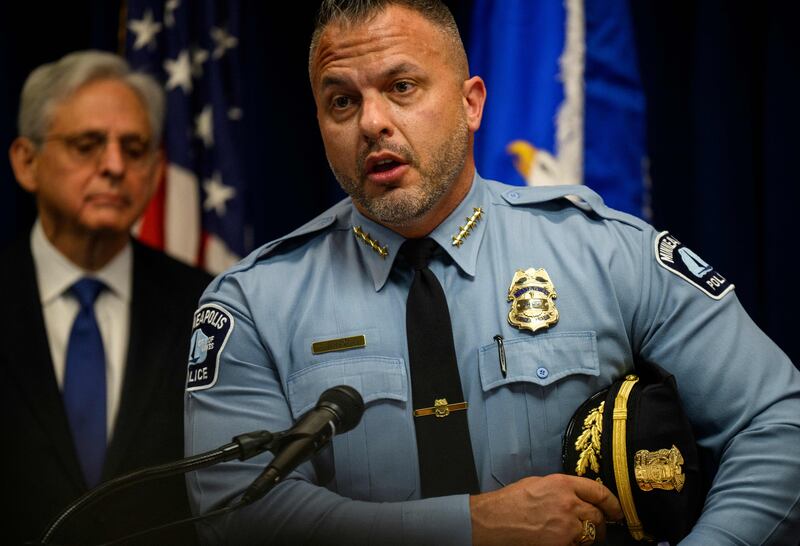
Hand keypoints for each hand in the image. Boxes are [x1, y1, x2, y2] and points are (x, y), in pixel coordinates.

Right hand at [469, 473, 622, 545]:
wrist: (494, 521)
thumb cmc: (511, 501)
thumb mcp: (538, 483)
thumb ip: (561, 488)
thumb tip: (577, 495)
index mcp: (563, 484)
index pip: (599, 492)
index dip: (612, 503)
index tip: (617, 510)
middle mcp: (569, 504)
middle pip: (597, 515)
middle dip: (600, 522)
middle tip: (598, 527)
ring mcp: (566, 527)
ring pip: (590, 534)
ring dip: (587, 535)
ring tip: (573, 534)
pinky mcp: (561, 544)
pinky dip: (573, 544)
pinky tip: (561, 541)